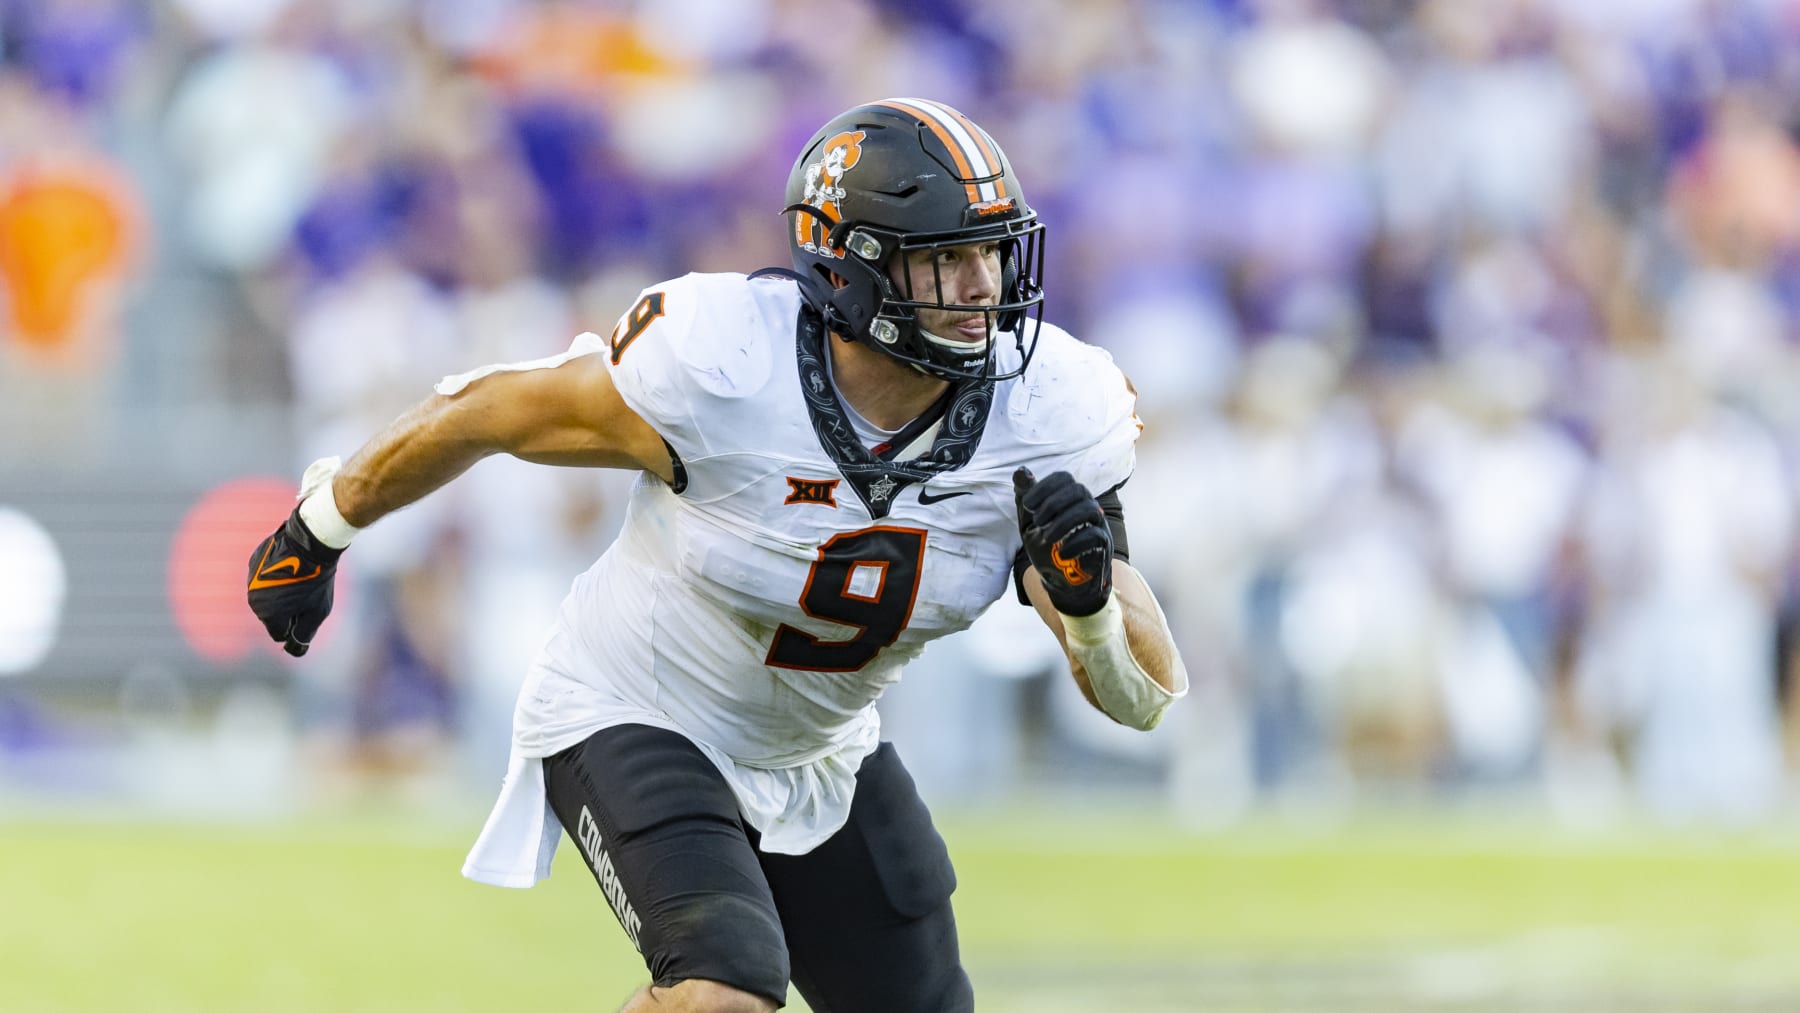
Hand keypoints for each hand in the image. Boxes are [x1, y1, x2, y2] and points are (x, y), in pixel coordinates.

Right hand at [246, 508, 342, 656]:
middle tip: (304, 593)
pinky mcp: (253, 563)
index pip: (278, 634)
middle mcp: (253, 600)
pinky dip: (274, 575)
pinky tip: (289, 565)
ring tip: (297, 578)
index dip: (295, 625)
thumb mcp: (317, 611)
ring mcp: (250, 579)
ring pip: (266, 596)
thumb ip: (304, 634)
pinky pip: (262, 577)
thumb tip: (294, 649)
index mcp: (268, 614)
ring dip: (279, 593)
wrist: (310, 542)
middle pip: (270, 616)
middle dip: (286, 610)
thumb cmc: (317, 579)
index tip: (306, 610)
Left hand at [1013, 467, 1111, 616]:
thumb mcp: (1029, 524)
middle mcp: (1087, 507)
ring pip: (1088, 510)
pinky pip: (1095, 536)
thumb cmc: (1047, 549)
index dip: (1044, 486)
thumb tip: (1020, 472)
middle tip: (1037, 521)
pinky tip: (1061, 553)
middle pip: (1079, 490)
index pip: (1064, 478)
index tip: (1027, 505)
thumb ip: (1025, 499)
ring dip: (1063, 522)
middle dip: (1054, 503)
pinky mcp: (1103, 546)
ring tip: (1046, 538)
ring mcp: (1098, 526)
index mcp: (1069, 499)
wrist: (1061, 582)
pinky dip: (1075, 543)